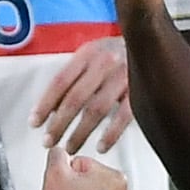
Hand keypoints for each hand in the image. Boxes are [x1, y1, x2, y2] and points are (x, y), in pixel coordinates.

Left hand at [31, 35, 131, 152]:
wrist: (154, 42)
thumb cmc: (119, 53)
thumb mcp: (93, 56)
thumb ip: (73, 78)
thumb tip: (51, 107)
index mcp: (89, 53)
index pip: (60, 81)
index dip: (45, 104)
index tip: (35, 122)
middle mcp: (105, 62)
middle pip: (75, 98)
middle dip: (59, 123)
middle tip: (49, 140)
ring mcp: (124, 77)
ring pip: (96, 110)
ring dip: (80, 132)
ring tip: (70, 147)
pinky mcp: (141, 91)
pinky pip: (123, 117)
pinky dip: (110, 134)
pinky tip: (101, 146)